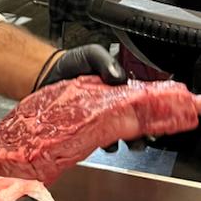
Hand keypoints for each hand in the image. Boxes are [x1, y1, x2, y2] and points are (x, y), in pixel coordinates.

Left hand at [34, 45, 148, 153]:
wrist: (48, 75)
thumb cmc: (73, 63)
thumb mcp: (92, 54)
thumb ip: (106, 61)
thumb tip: (118, 77)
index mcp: (123, 88)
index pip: (144, 102)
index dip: (151, 112)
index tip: (153, 120)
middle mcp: (116, 106)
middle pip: (137, 124)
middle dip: (140, 134)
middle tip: (137, 138)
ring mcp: (103, 120)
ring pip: (122, 136)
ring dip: (124, 142)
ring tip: (118, 140)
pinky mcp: (89, 132)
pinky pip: (102, 143)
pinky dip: (105, 145)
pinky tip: (103, 143)